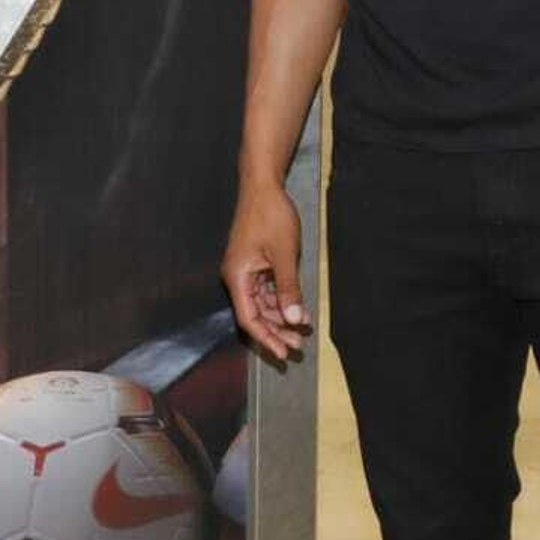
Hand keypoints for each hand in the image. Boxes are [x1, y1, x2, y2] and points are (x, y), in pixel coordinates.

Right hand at [222, 181, 309, 360]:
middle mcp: (238, 277)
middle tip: (298, 344)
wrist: (263, 186)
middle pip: (255, 314)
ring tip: (302, 328)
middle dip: (276, 330)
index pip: (249, 318)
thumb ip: (288, 288)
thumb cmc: (270, 215)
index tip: (283, 353)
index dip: (266, 338)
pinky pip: (267, 289)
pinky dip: (282, 299)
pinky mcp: (256, 263)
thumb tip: (294, 319)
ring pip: (263, 303)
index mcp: (237, 276)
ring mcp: (247, 270)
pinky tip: (298, 308)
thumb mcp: (284, 254)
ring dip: (281, 316)